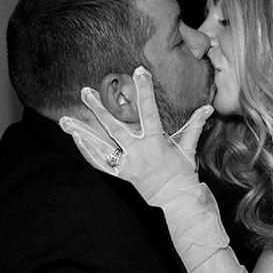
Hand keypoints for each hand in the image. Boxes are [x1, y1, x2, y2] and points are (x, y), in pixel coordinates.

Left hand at [59, 67, 213, 204]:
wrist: (177, 200)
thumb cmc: (184, 173)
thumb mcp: (189, 148)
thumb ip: (195, 125)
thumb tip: (208, 107)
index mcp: (156, 143)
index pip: (149, 112)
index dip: (145, 91)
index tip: (139, 71)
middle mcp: (138, 153)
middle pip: (115, 128)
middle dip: (98, 109)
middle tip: (85, 92)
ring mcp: (127, 165)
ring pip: (100, 146)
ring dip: (81, 132)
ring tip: (64, 120)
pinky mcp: (121, 174)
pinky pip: (100, 162)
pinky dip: (87, 150)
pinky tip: (75, 137)